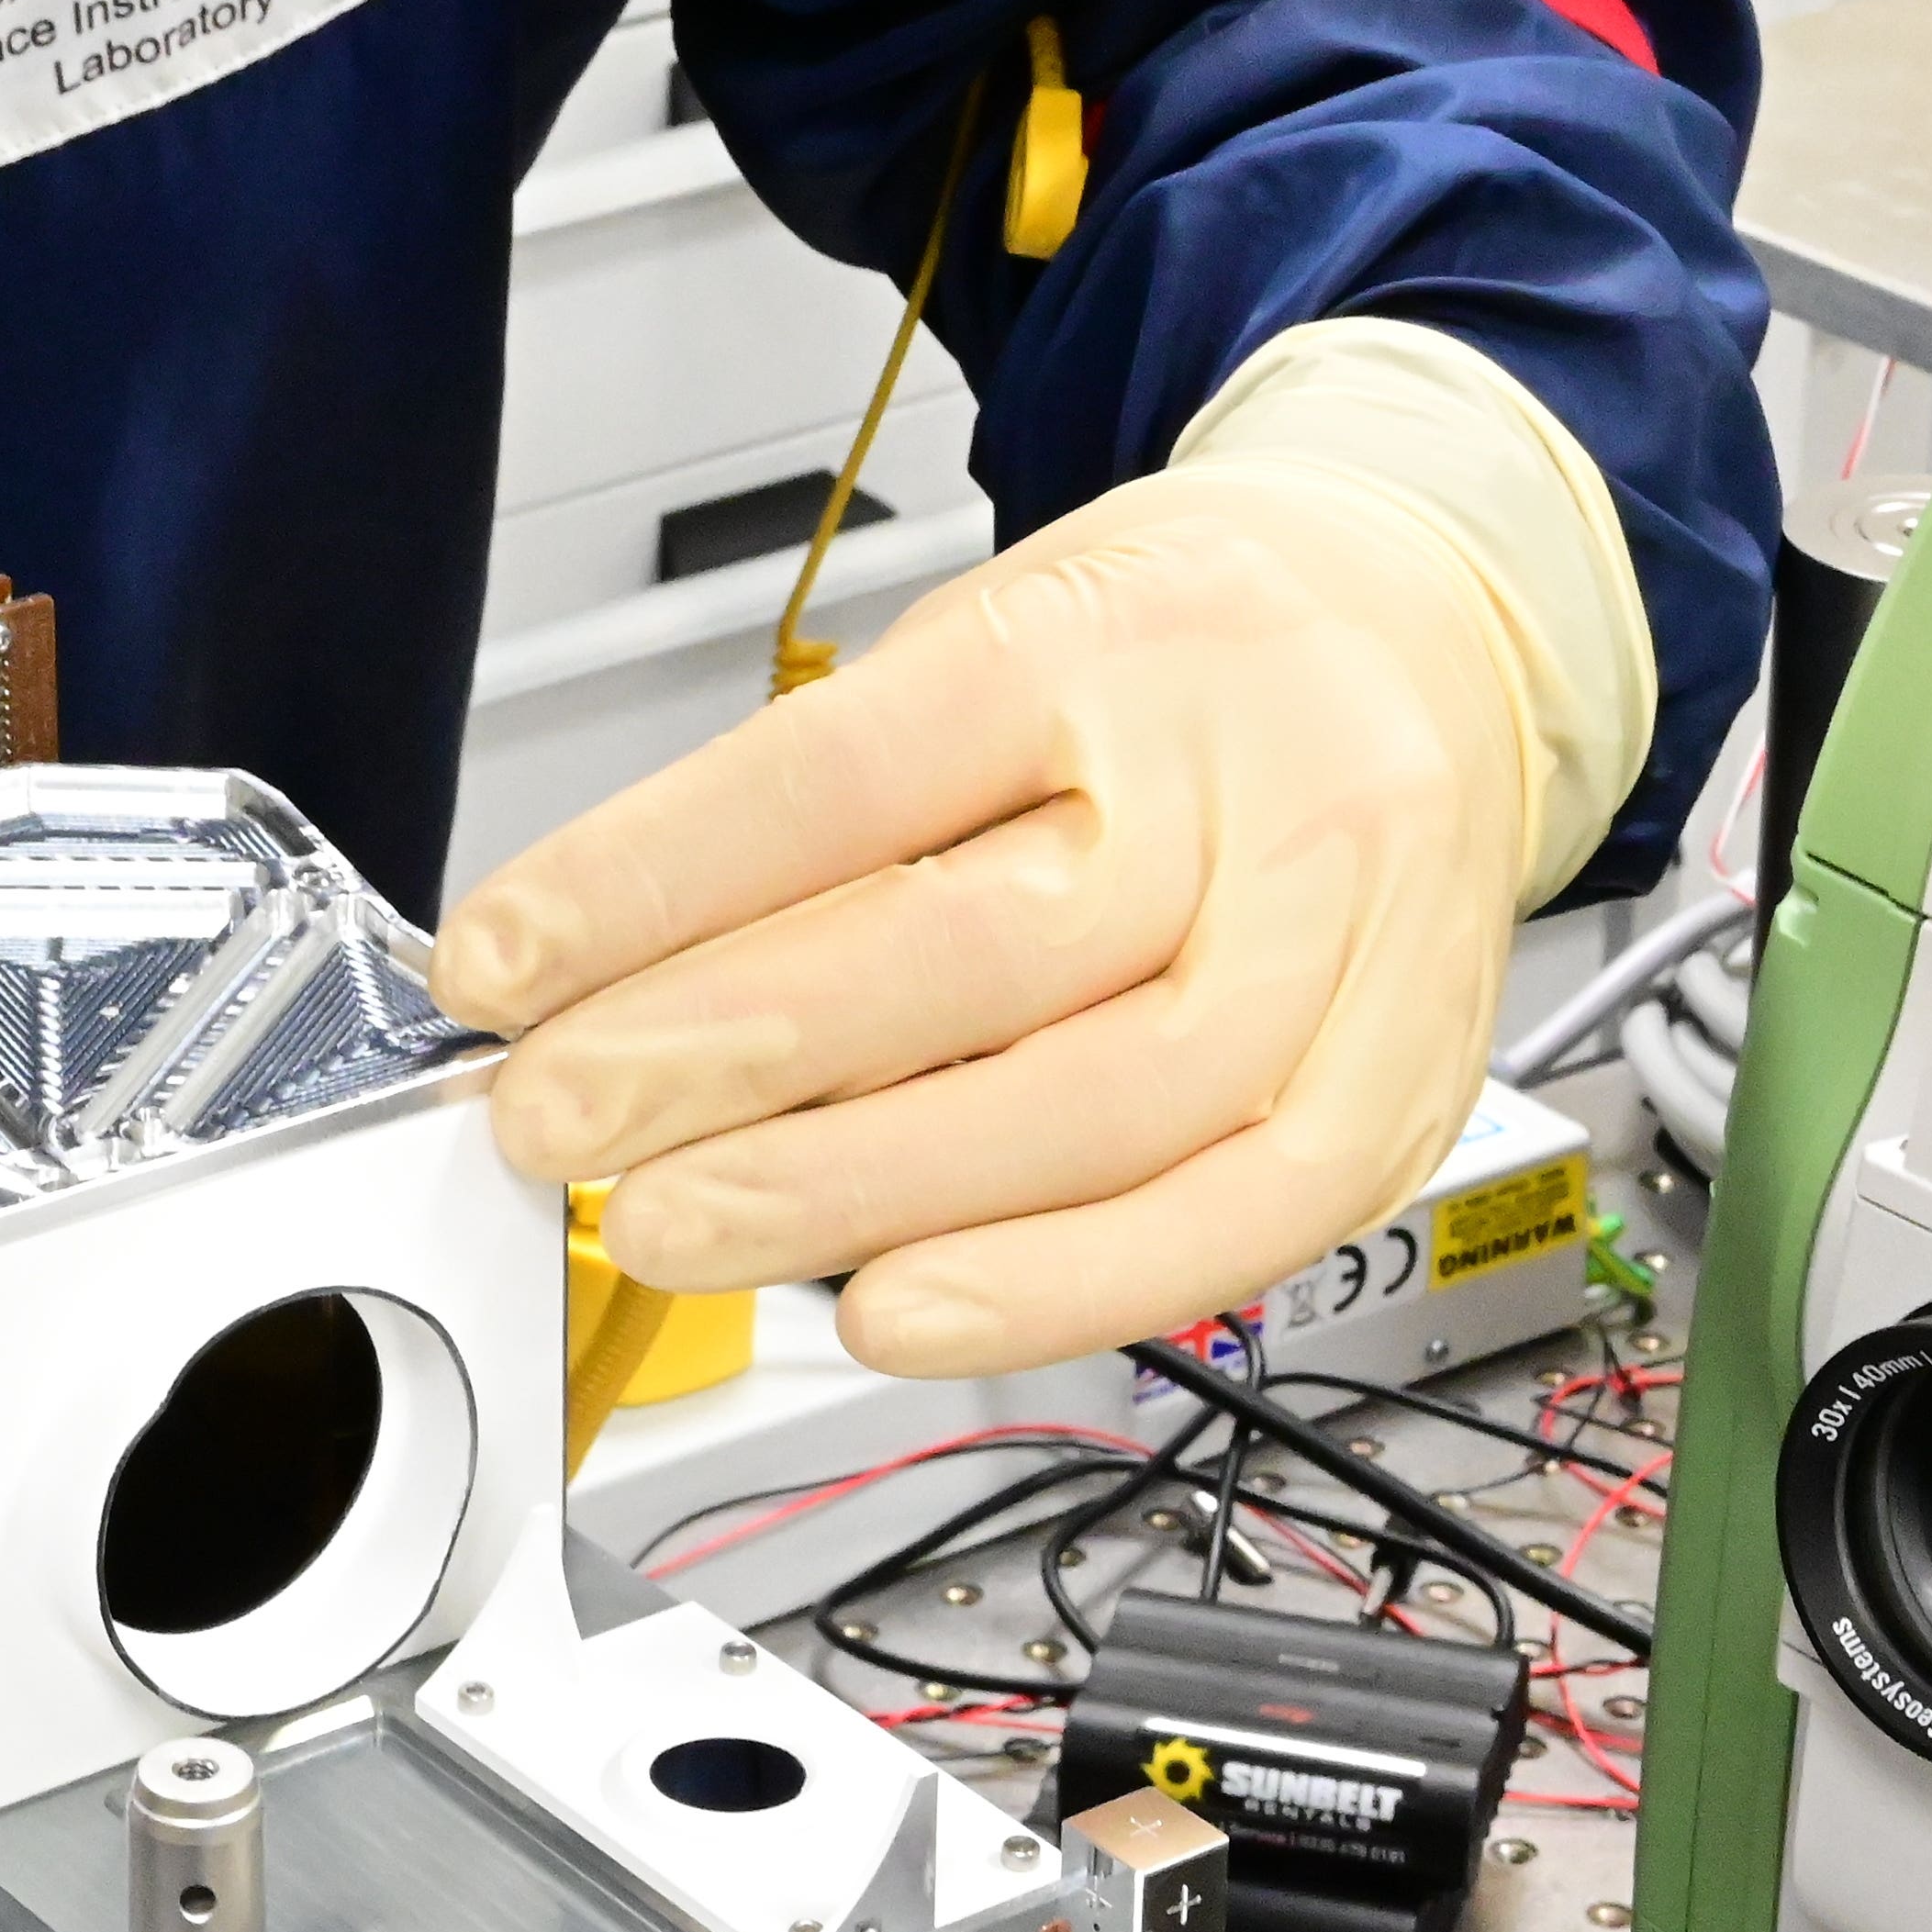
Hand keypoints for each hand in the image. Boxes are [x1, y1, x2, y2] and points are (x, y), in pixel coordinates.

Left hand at [431, 444, 1557, 1376]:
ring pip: (1096, 1105)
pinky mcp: (1398, 1081)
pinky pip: (1233, 1221)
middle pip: (969, 951)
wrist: (1430, 627)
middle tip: (562, 1124)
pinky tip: (897, 1305)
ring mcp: (1346, 938)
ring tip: (676, 1226)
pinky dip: (1051, 1287)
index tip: (500, 967)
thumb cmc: (1176, 656)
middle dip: (725, 1062)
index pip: (845, 772)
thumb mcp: (982, 645)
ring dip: (855, 1195)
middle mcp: (1247, 779)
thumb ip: (817, 819)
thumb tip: (604, 984)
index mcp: (1108, 637)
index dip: (648, 883)